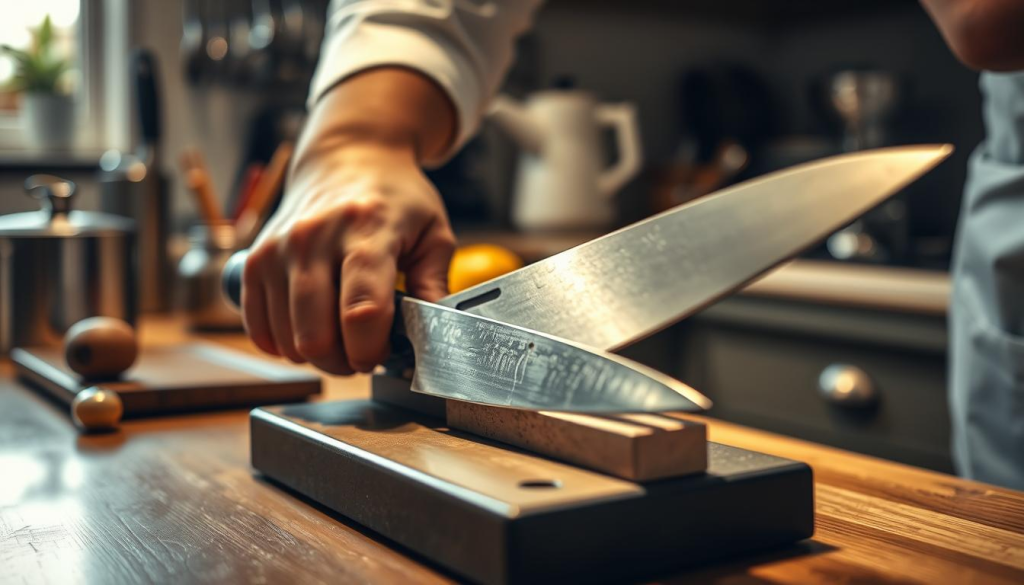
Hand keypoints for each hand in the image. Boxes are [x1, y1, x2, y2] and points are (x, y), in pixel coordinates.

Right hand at [240, 68, 456, 373]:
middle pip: (316, 335)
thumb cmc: (396, 197)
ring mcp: (279, 249)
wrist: (347, 156)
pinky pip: (258, 328)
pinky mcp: (253, 260)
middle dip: (344, 361)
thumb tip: (433, 333)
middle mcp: (315, 238)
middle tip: (362, 351)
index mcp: (367, 230)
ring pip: (287, 339)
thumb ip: (436, 284)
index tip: (383, 352)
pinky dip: (282, 343)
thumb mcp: (434, 232)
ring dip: (316, 354)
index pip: (362, 311)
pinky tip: (309, 328)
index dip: (372, 349)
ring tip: (339, 336)